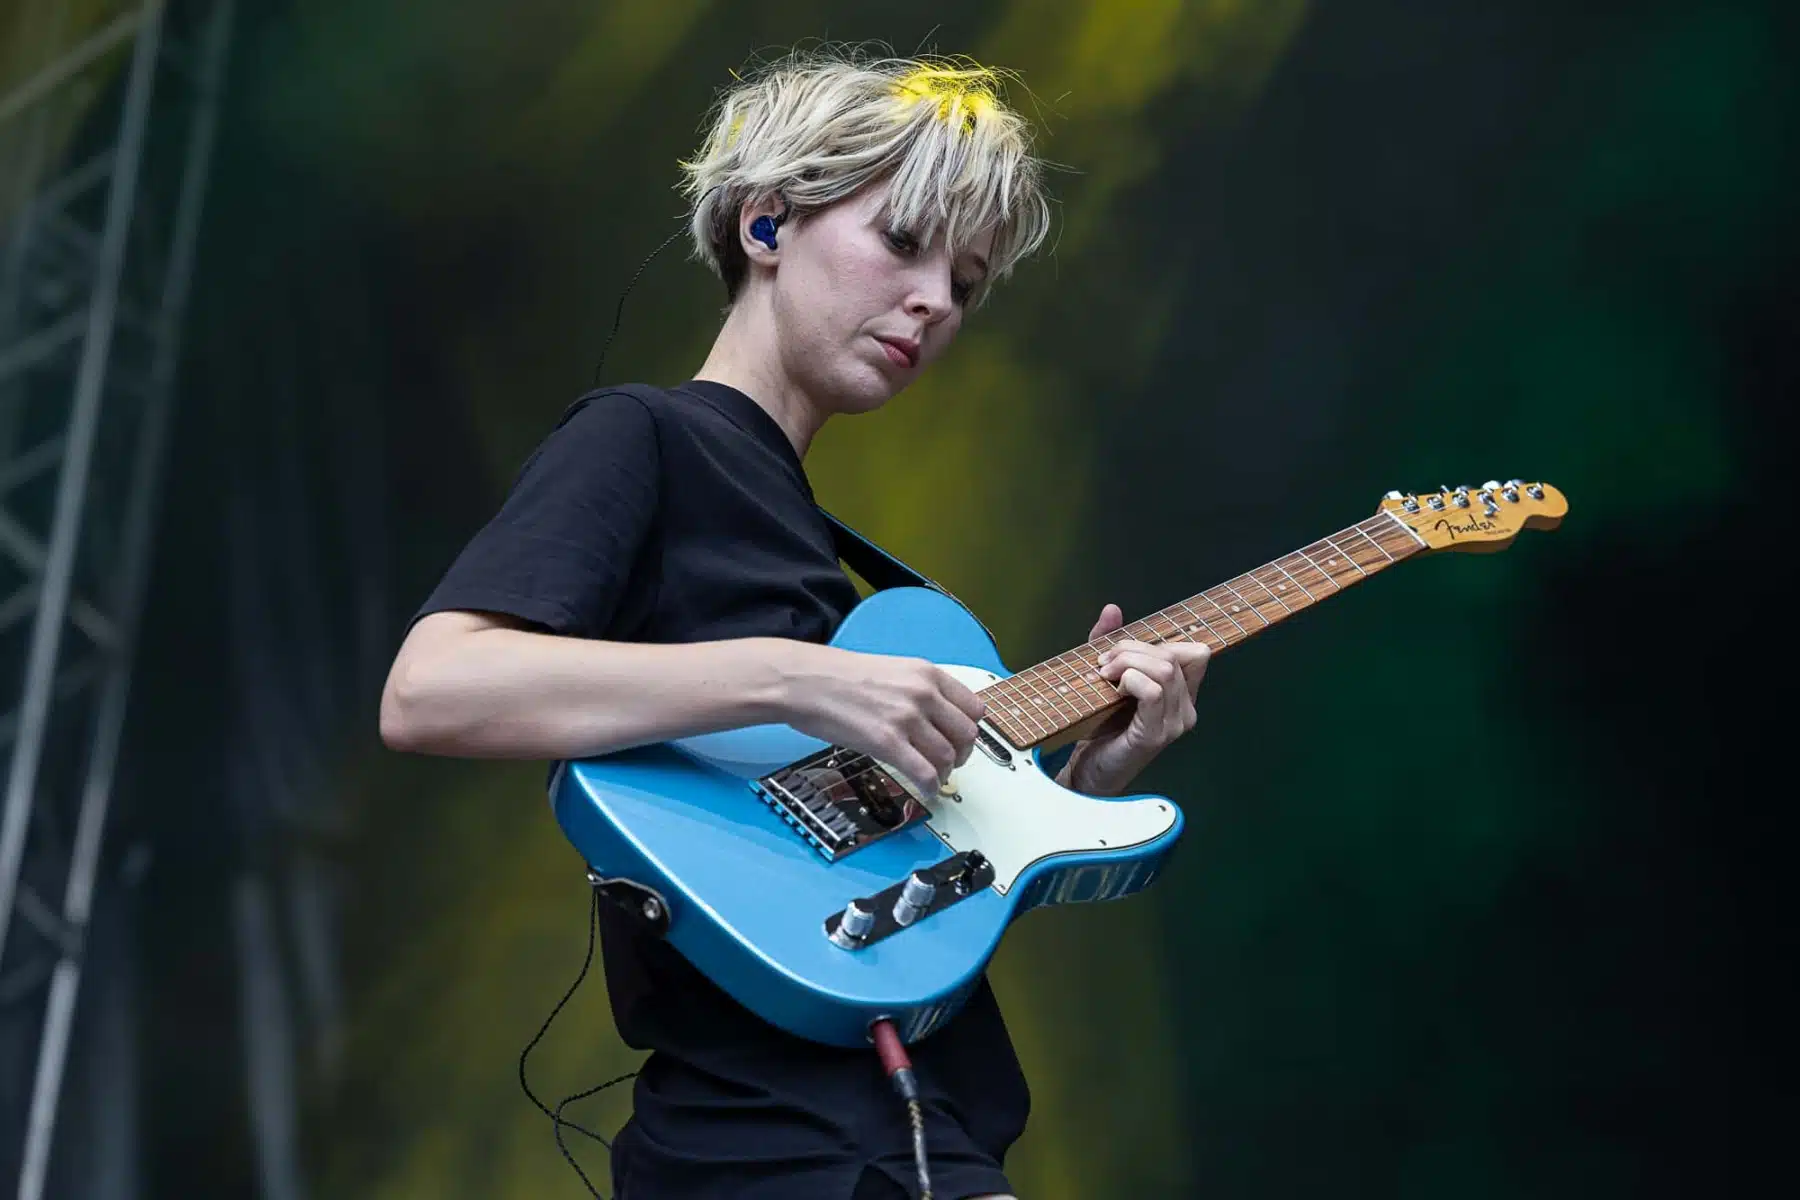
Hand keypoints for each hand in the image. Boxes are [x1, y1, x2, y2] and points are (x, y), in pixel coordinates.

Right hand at [776, 643, 985, 797]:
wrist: (805, 681)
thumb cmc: (839, 676)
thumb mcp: (893, 670)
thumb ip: (920, 690)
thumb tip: (938, 718)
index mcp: (927, 673)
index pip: (974, 708)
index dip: (970, 730)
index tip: (961, 741)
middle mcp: (923, 694)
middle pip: (967, 735)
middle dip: (961, 754)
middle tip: (948, 763)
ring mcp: (906, 718)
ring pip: (948, 756)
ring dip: (944, 773)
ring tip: (932, 777)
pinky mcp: (887, 742)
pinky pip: (925, 773)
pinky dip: (930, 787)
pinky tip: (925, 790)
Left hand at [1058, 604, 1209, 795]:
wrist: (1086, 771)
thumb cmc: (1098, 727)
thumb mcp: (1104, 676)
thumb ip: (1109, 642)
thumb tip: (1112, 609)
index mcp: (1181, 695)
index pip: (1196, 652)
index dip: (1159, 642)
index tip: (1121, 652)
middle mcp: (1186, 709)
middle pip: (1174, 655)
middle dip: (1132, 648)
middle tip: (1102, 663)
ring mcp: (1174, 724)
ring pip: (1165, 669)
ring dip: (1128, 662)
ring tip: (1104, 674)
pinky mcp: (1155, 735)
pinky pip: (1152, 691)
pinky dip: (1130, 679)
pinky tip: (1113, 687)